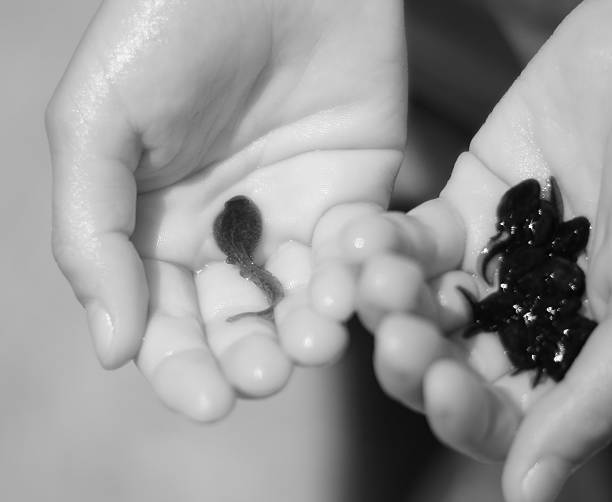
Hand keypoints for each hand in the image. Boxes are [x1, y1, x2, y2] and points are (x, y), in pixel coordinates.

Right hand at [46, 0, 406, 420]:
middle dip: (250, 361)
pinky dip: (359, 279)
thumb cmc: (170, 29)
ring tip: (315, 336)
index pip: (165, 323)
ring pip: (303, 303)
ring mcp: (294, 218)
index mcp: (158, 229)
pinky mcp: (356, 195)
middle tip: (264, 373)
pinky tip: (353, 279)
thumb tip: (112, 348)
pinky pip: (360, 258)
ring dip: (309, 331)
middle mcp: (226, 234)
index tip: (206, 400)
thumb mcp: (99, 123)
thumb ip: (94, 235)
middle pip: (237, 326)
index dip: (181, 369)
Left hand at [307, 1, 611, 499]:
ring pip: (419, 304)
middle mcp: (529, 316)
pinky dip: (384, 243)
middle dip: (413, 354)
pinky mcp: (463, 207)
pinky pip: (410, 239)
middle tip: (398, 330)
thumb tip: (529, 491)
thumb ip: (593, 394)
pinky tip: (365, 239)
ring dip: (390, 298)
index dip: (466, 412)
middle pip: (446, 363)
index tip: (445, 387)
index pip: (504, 413)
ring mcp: (492, 262)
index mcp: (577, 351)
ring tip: (380, 277)